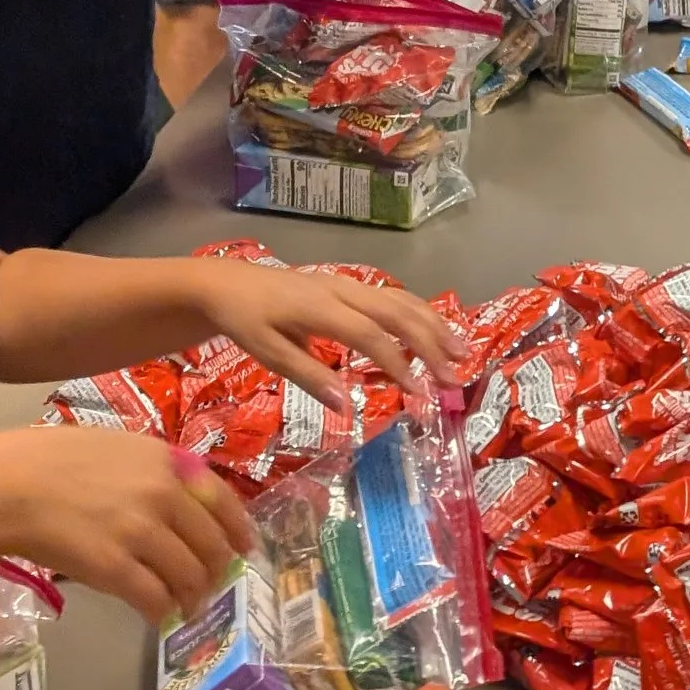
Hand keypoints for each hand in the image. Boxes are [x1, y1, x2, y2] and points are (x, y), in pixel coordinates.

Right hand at [0, 426, 251, 626]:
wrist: (6, 486)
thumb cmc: (52, 462)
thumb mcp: (118, 449)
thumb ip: (155, 472)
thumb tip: (183, 506)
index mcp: (167, 462)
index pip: (223, 501)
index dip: (238, 531)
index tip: (244, 550)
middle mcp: (163, 494)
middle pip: (211, 545)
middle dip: (216, 572)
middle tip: (210, 587)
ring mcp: (140, 532)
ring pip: (189, 577)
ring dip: (193, 598)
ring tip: (186, 607)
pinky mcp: (114, 567)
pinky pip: (155, 599)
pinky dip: (163, 612)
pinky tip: (158, 616)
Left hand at [180, 254, 457, 397]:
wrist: (228, 283)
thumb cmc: (246, 320)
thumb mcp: (268, 353)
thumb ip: (309, 376)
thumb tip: (348, 406)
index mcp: (321, 307)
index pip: (370, 335)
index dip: (398, 364)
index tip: (421, 393)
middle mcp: (343, 289)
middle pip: (397, 312)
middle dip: (431, 343)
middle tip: (454, 377)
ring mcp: (350, 283)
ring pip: (401, 300)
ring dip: (434, 325)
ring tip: (461, 352)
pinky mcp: (350, 286)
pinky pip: (393, 296)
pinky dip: (420, 313)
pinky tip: (437, 330)